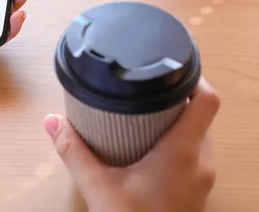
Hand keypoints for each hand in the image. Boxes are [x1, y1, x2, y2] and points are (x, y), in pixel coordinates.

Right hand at [44, 78, 219, 211]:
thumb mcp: (98, 187)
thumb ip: (73, 151)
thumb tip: (52, 121)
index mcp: (181, 152)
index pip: (207, 101)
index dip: (195, 76)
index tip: (173, 66)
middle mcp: (201, 161)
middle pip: (201, 115)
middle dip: (177, 98)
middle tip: (148, 89)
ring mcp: (203, 178)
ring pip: (200, 135)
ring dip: (179, 121)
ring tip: (146, 114)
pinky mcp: (198, 191)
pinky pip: (195, 154)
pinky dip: (178, 142)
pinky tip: (150, 146)